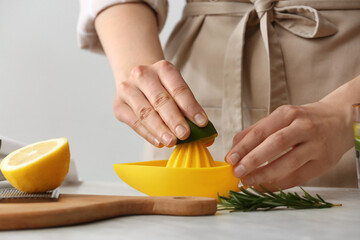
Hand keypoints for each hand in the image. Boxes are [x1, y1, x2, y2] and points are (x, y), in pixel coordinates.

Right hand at [113, 60, 207, 147]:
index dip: (191, 106)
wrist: (136, 80)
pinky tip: (158, 142)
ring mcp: (128, 89)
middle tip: (185, 134)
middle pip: (161, 100)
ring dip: (160, 129)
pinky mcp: (118, 105)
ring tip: (172, 141)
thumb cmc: (162, 89)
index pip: (179, 89)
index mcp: (163, 68)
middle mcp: (143, 75)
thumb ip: (190, 110)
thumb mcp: (176, 90)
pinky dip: (147, 134)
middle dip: (174, 119)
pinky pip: (134, 122)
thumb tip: (207, 138)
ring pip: (145, 112)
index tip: (202, 123)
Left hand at [225, 102, 353, 190]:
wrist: (340, 120)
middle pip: (275, 144)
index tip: (230, 159)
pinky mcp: (324, 161)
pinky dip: (280, 183)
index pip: (261, 131)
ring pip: (288, 162)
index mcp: (288, 114)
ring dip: (265, 174)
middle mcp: (303, 127)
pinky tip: (266, 186)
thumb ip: (257, 130)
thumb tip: (233, 148)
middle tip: (238, 172)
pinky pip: (299, 176)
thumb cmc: (303, 120)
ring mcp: (316, 145)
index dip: (244, 146)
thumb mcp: (281, 117)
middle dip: (253, 160)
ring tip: (248, 181)